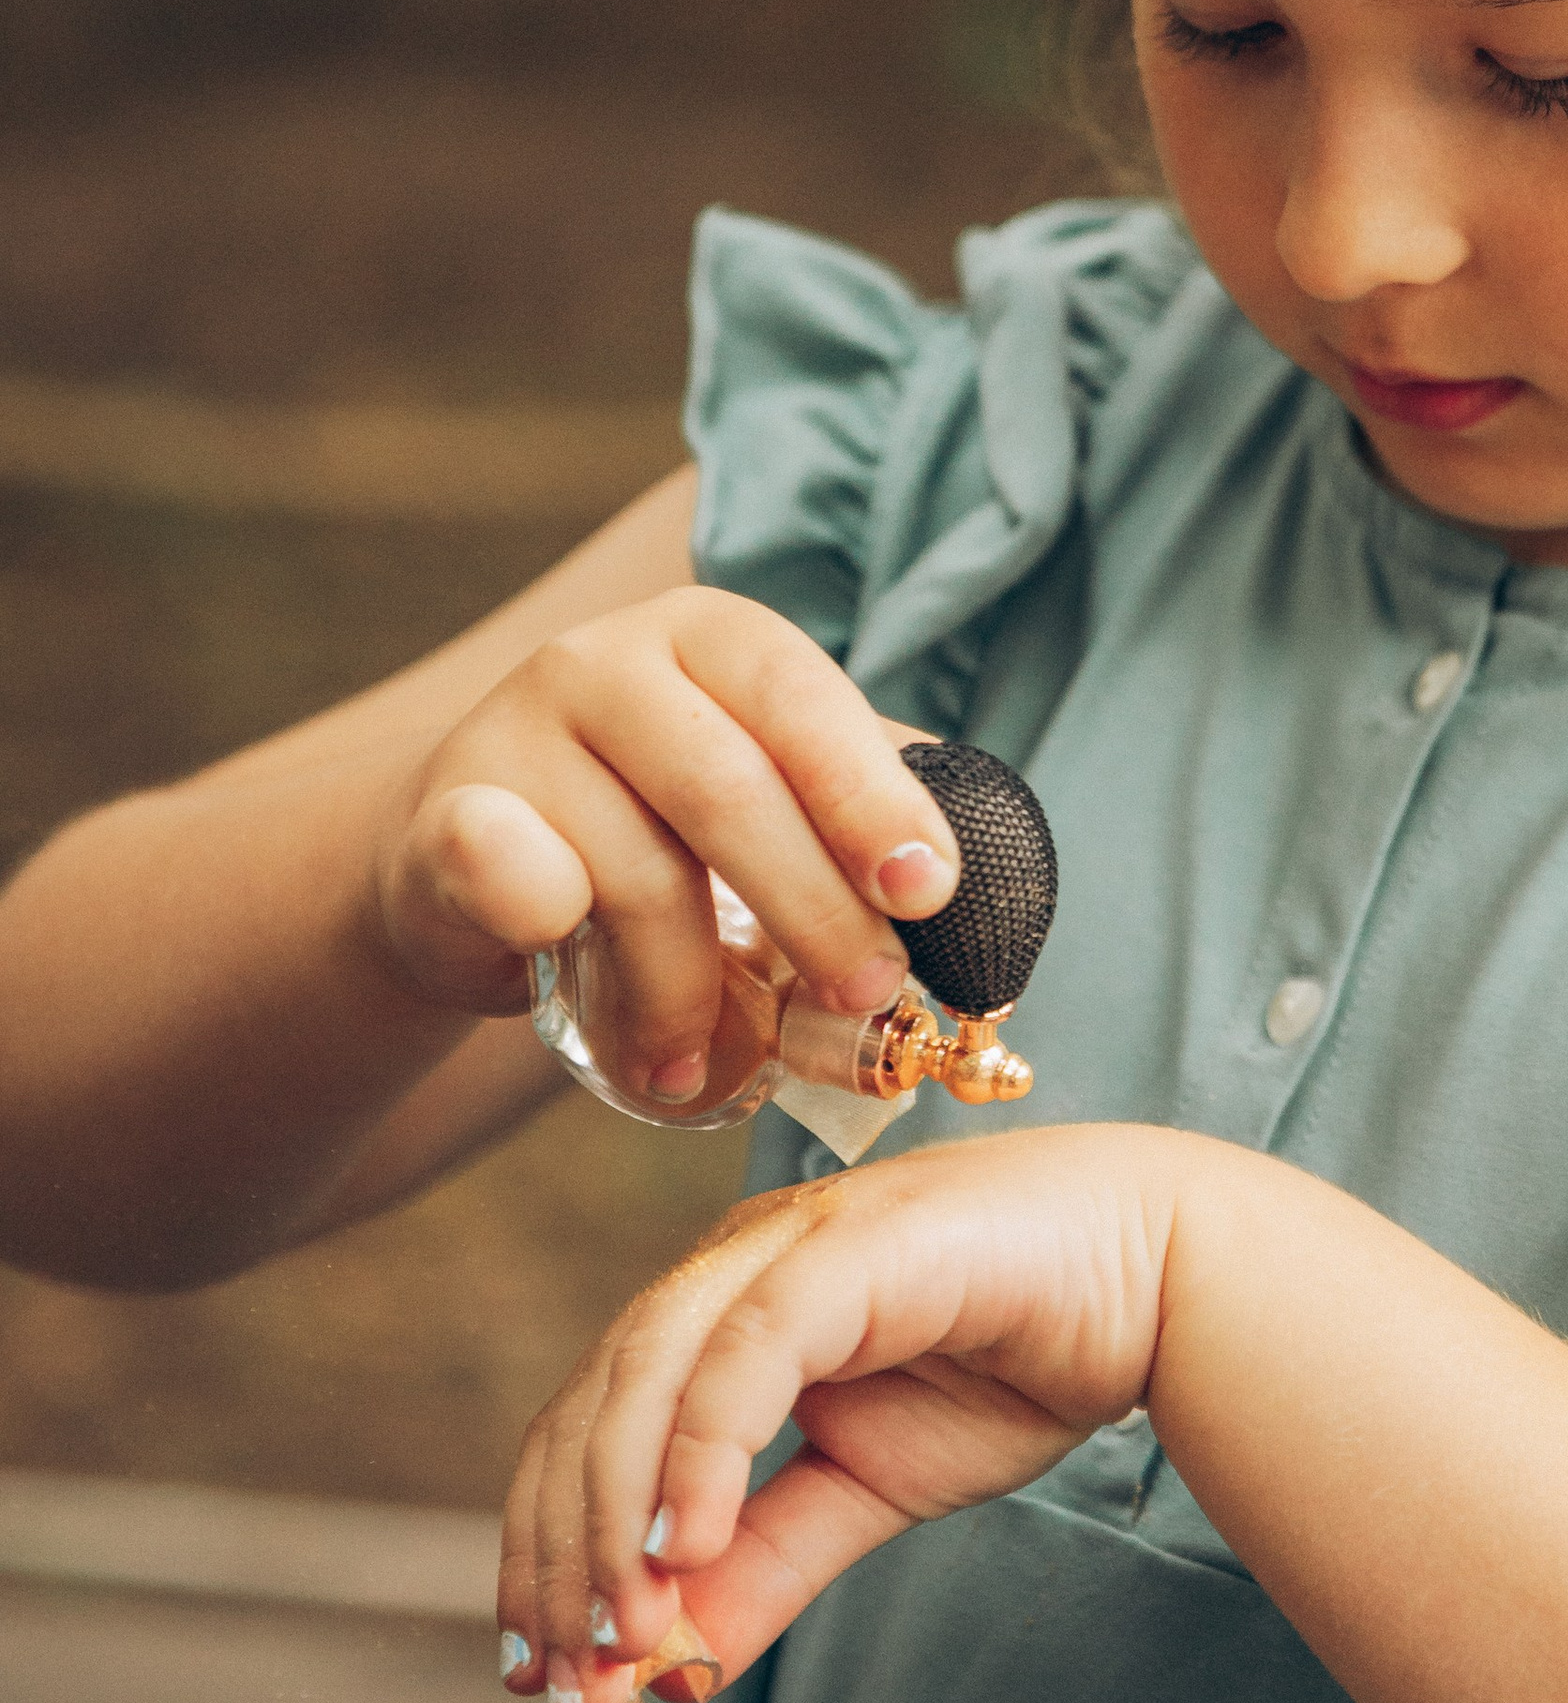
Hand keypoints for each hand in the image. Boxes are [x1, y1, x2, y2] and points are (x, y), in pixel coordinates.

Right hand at [374, 589, 960, 1106]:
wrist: (462, 865)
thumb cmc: (649, 828)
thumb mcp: (762, 788)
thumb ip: (861, 805)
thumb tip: (992, 879)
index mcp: (712, 638)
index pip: (804, 697)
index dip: (870, 794)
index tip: (929, 891)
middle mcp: (606, 660)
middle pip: (729, 788)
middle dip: (814, 908)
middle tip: (864, 997)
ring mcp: (512, 731)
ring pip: (638, 875)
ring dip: (694, 994)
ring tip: (716, 1064)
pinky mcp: (440, 821)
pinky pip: (510, 880)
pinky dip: (568, 949)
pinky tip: (619, 1035)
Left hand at [498, 1124, 1188, 1702]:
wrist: (1157, 1282)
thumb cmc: (1017, 1360)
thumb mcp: (867, 1494)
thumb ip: (764, 1566)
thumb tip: (668, 1676)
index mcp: (722, 1314)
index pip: (588, 1436)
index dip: (548, 1559)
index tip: (546, 1686)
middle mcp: (734, 1266)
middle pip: (591, 1409)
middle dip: (562, 1558)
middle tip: (571, 1687)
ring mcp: (789, 1242)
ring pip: (647, 1373)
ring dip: (616, 1515)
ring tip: (625, 1638)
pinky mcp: (855, 1243)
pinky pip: (750, 1345)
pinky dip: (702, 1446)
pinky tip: (687, 1545)